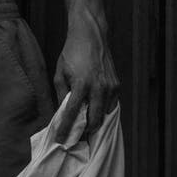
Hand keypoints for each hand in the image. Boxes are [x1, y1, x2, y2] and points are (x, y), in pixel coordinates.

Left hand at [53, 9, 119, 141]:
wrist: (91, 35)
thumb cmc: (71, 53)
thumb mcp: (60, 72)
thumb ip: (62, 94)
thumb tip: (63, 113)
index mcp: (81, 84)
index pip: (73, 113)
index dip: (66, 129)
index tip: (61, 141)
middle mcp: (98, 87)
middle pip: (93, 121)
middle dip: (84, 132)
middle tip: (75, 138)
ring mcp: (110, 87)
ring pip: (104, 115)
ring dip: (94, 122)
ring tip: (84, 127)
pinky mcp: (117, 85)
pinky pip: (110, 105)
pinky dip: (102, 111)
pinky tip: (94, 112)